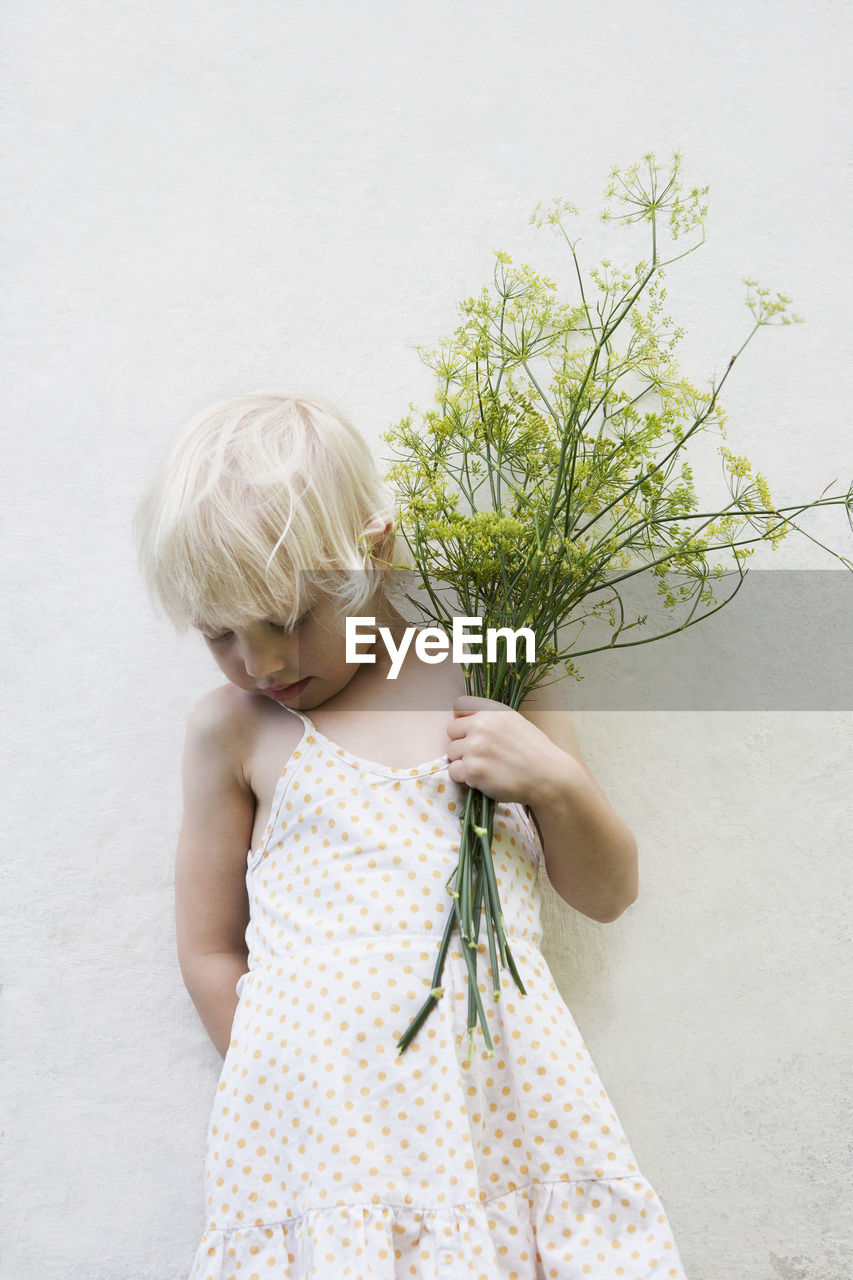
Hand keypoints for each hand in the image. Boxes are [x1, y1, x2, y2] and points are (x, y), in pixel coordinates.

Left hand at [445, 694, 572, 804]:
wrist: (549, 778)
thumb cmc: (535, 752)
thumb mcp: (515, 723)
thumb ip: (491, 719)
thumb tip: (466, 721)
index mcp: (493, 711)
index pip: (460, 705)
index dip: (463, 720)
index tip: (471, 732)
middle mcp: (482, 725)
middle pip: (451, 730)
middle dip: (461, 742)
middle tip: (480, 754)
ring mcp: (475, 747)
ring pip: (451, 753)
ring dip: (463, 761)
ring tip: (485, 767)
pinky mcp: (472, 770)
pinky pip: (454, 772)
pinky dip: (465, 778)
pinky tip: (484, 778)